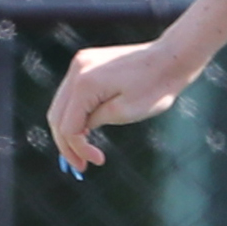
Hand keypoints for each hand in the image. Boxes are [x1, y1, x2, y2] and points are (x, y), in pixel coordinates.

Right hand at [45, 39, 199, 175]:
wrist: (170, 59)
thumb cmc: (154, 87)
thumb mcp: (125, 112)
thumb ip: (95, 120)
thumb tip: (78, 130)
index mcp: (85, 84)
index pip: (68, 126)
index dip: (78, 149)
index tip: (97, 162)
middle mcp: (76, 70)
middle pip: (56, 116)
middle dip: (66, 144)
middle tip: (80, 166)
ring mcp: (80, 64)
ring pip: (60, 105)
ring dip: (68, 129)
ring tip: (83, 152)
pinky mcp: (86, 63)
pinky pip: (71, 93)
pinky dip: (74, 113)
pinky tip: (86, 130)